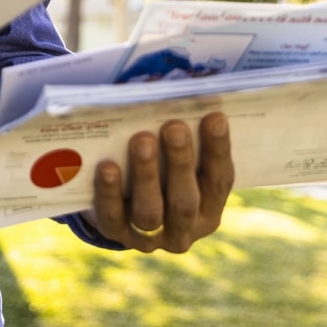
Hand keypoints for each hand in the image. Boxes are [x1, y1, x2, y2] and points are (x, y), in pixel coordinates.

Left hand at [82, 112, 233, 252]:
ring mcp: (150, 237)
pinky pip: (112, 216)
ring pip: (150, 211)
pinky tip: (107, 167)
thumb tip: (175, 90)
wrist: (119, 207)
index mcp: (208, 209)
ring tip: (141, 140)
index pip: (219, 181)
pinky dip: (109, 191)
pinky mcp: (116, 234)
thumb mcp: (174, 157)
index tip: (215, 117)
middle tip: (174, 126)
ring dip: (146, 174)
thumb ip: (181, 135)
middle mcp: (184, 229)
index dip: (218, 150)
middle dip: (180, 161)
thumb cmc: (158, 169)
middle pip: (185, 200)